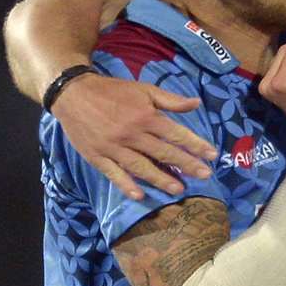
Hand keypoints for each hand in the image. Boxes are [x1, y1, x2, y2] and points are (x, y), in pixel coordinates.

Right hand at [55, 73, 218, 200]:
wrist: (73, 94)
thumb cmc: (112, 91)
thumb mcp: (143, 89)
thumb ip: (170, 99)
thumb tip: (196, 103)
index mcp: (145, 116)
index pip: (175, 133)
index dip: (195, 145)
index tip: (212, 156)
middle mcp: (132, 133)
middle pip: (163, 152)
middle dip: (186, 164)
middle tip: (205, 176)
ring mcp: (114, 147)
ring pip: (141, 166)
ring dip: (161, 179)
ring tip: (179, 189)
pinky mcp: (98, 157)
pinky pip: (114, 174)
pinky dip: (126, 185)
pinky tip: (139, 195)